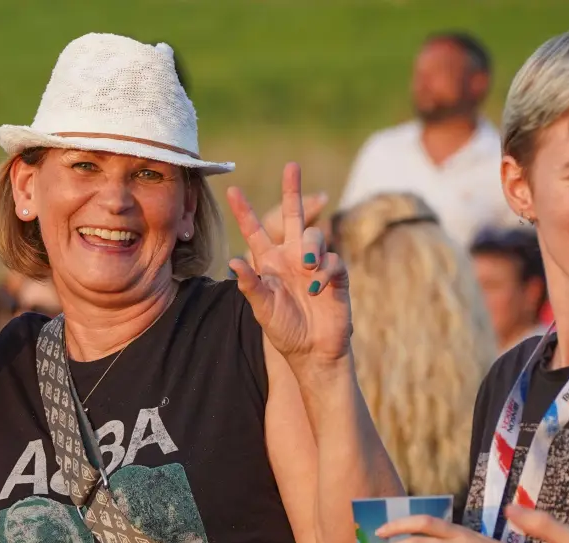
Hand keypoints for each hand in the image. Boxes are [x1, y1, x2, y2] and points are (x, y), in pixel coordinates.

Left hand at [226, 164, 351, 366]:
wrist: (312, 350)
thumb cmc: (284, 329)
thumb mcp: (262, 309)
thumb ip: (250, 286)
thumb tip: (233, 262)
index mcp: (270, 263)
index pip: (256, 232)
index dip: (245, 212)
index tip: (232, 190)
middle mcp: (292, 257)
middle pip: (293, 217)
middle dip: (292, 191)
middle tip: (291, 166)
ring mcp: (315, 264)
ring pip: (314, 237)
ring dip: (310, 249)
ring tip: (306, 268)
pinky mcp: (336, 275)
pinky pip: (332, 261)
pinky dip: (324, 272)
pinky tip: (316, 288)